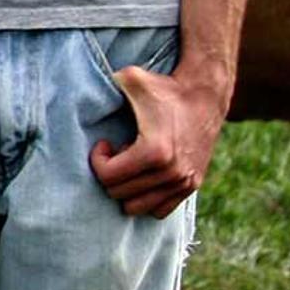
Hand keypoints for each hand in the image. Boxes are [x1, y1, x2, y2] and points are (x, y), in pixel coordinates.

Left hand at [91, 62, 229, 216]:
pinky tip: (146, 173)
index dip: (97, 160)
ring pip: (137, 207)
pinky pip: (159, 211)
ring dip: (127, 187)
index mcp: (154, 151)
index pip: (108, 177)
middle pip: (119, 193)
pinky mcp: (192, 185)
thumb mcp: (132, 79)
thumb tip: (84, 83)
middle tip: (119, 152)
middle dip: (111, 173)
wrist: (205, 96)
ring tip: (132, 164)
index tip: (104, 143)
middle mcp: (171, 172)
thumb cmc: (163, 88)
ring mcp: (183, 182)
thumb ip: (108, 80)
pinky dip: (145, 198)